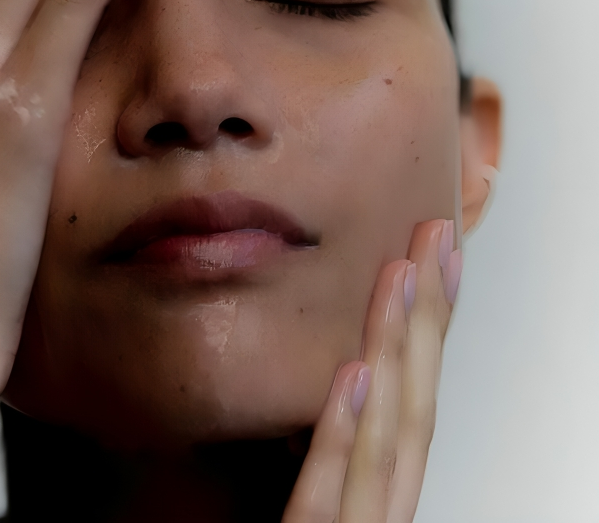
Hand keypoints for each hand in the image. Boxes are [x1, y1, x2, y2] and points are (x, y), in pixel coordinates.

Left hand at [283, 219, 461, 522]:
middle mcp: (376, 512)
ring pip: (384, 442)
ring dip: (394, 353)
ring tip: (402, 277)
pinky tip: (354, 375)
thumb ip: (326, 446)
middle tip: (433, 241)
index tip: (435, 261)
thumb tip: (339, 375)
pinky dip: (343, 435)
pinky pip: (324, 499)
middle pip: (414, 411)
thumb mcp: (301, 490)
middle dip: (428, 321)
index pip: (411, 402)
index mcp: (373, 492)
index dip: (430, 329)